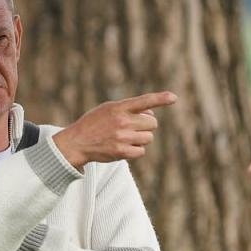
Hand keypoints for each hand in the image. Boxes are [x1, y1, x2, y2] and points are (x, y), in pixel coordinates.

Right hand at [52, 91, 177, 169]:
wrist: (77, 142)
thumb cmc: (95, 123)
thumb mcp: (108, 109)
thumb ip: (129, 108)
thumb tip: (152, 113)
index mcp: (119, 107)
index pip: (144, 101)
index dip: (160, 99)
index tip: (174, 97)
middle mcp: (122, 121)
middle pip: (152, 123)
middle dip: (146, 125)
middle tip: (133, 127)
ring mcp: (122, 137)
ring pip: (149, 138)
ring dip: (142, 138)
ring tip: (127, 137)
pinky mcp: (121, 152)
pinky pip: (141, 151)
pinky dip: (136, 150)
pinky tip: (124, 147)